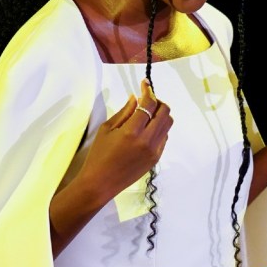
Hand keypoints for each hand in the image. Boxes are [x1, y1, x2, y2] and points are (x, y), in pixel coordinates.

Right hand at [75, 79, 173, 201]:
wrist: (100, 184)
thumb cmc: (98, 155)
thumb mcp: (107, 129)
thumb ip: (124, 111)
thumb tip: (136, 97)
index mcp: (132, 131)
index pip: (149, 104)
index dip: (148, 90)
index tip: (145, 83)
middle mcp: (148, 140)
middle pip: (165, 111)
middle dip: (157, 101)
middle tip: (147, 99)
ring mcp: (155, 150)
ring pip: (168, 124)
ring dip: (161, 114)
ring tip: (148, 113)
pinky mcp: (156, 158)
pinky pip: (165, 137)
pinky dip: (160, 127)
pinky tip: (147, 128)